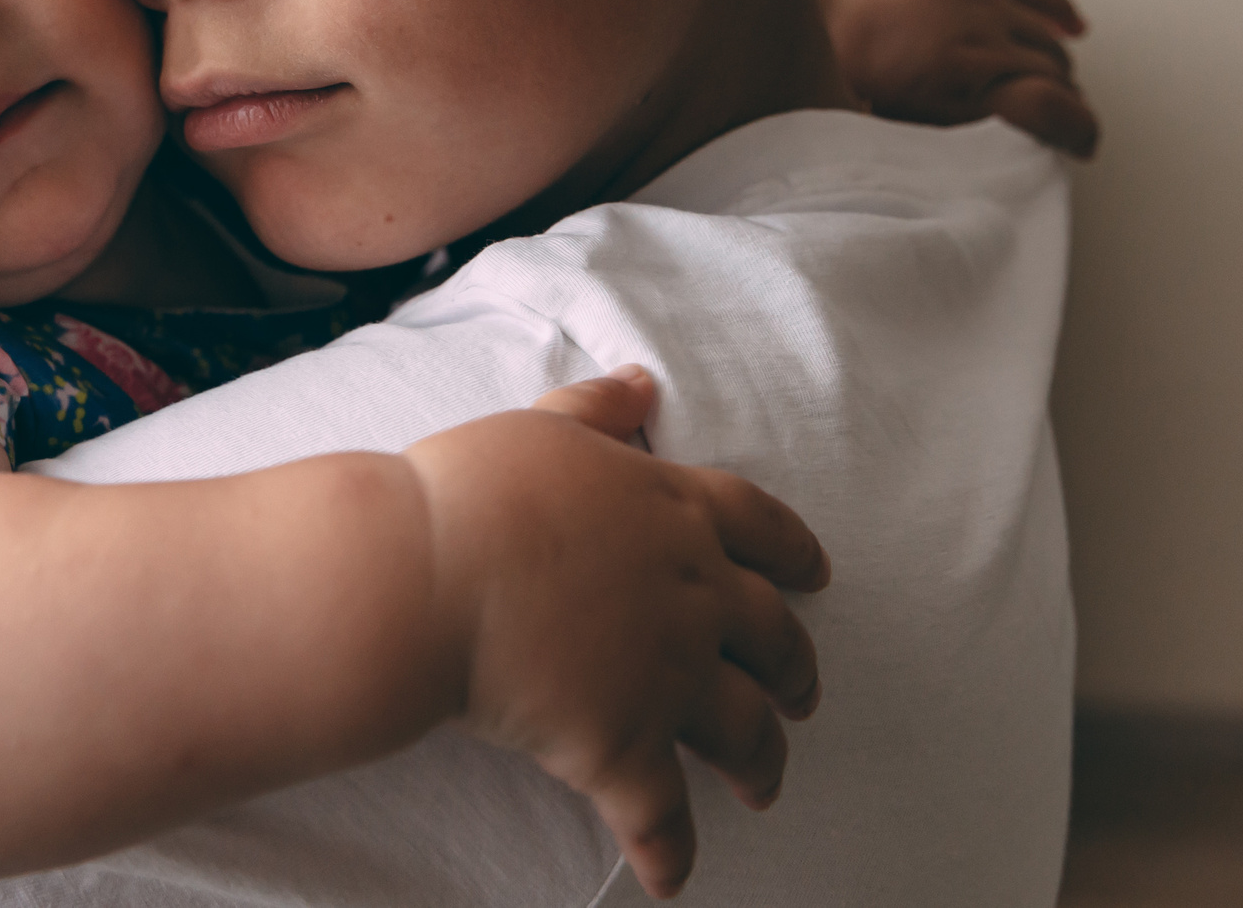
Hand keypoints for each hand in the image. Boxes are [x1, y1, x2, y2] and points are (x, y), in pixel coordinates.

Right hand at [407, 367, 828, 898]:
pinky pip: (663, 815)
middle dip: (794, 671)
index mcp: (674, 510)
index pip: (762, 529)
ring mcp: (666, 675)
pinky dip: (670, 852)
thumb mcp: (541, 428)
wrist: (426, 574)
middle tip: (799, 694)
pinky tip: (670, 878)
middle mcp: (692, 594)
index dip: (794, 555)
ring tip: (762, 786)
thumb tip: (642, 384)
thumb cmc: (470, 491)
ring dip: (760, 762)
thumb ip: (598, 409)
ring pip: (743, 730)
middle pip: (772, 637)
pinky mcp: (625, 747)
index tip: (816, 577)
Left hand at [819, 0, 1098, 158]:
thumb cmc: (876, 81)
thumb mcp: (923, 118)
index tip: (1081, 146)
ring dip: (1055, 61)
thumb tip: (1047, 139)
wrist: (837, 17)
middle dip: (1061, 95)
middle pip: (1053, 66)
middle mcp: (974, 26)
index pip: (1050, 98)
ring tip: (1050, 86)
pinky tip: (1073, 31)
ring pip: (1048, 34)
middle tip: (1057, 117)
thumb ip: (986, 123)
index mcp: (960, 70)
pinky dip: (1059, 12)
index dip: (1073, 125)